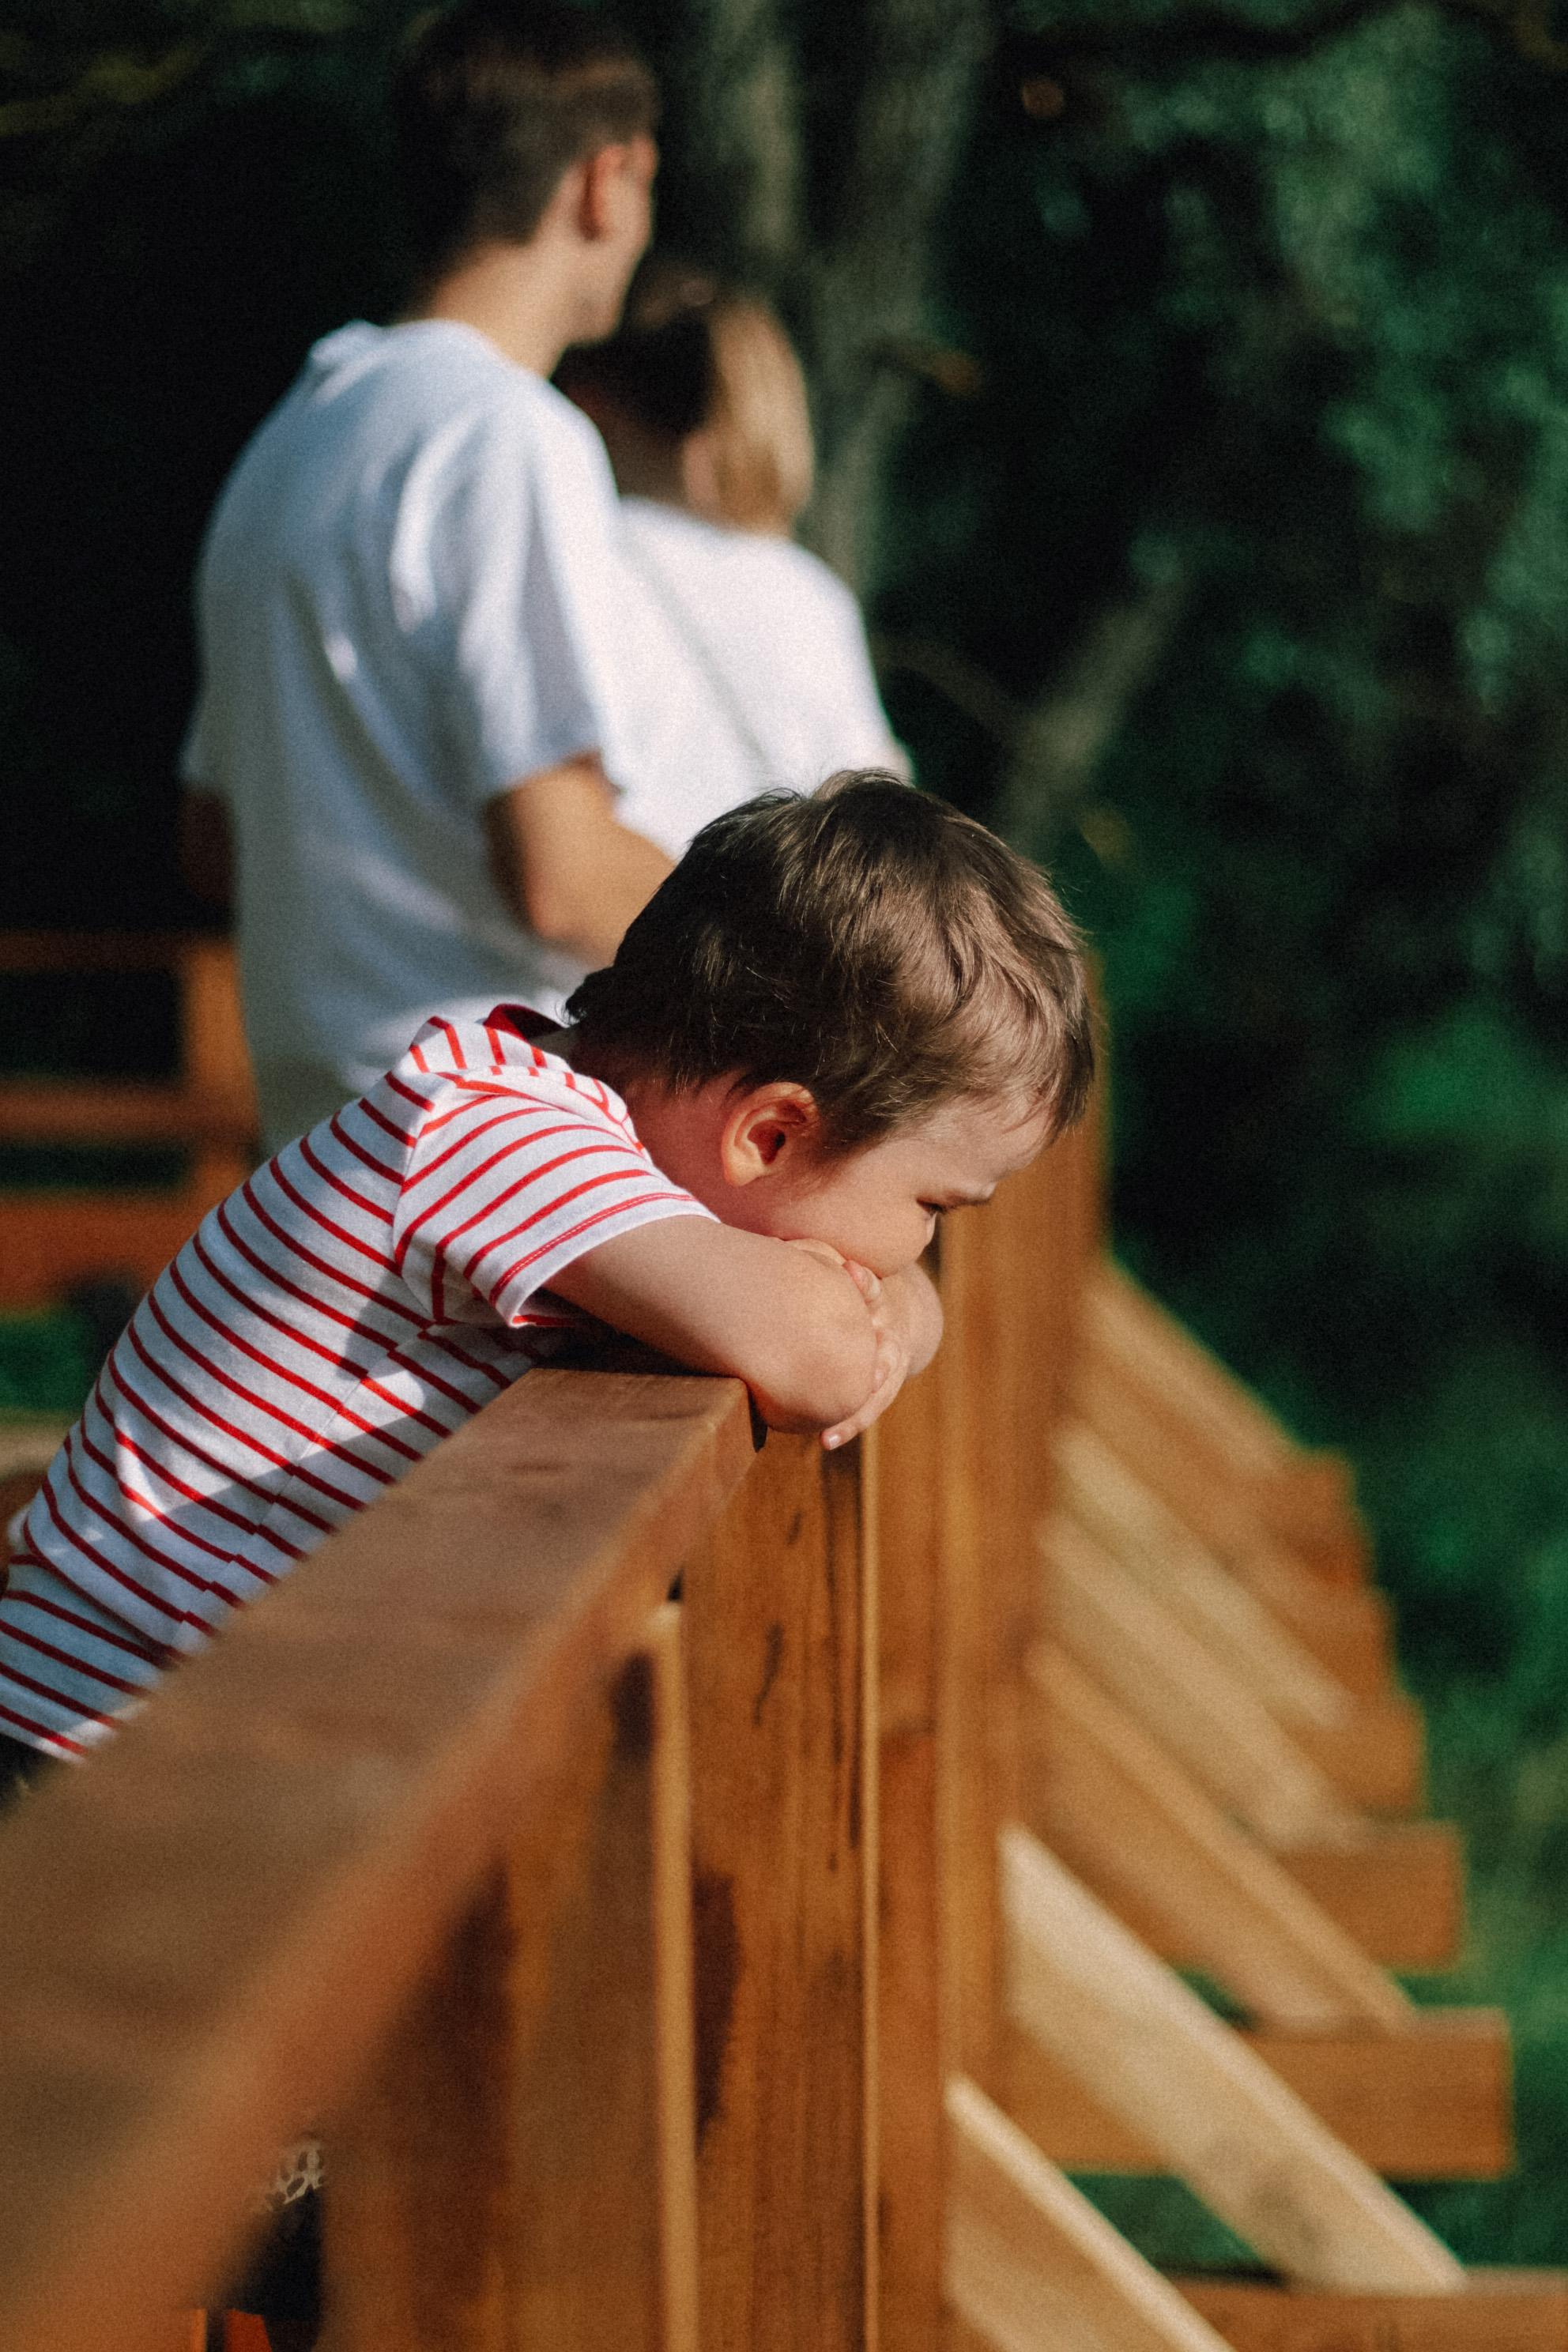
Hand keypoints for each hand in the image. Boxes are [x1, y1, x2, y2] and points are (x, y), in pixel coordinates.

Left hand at [820, 1260, 913, 1450]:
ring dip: (856, 1412)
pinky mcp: (878, 1390)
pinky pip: (864, 1409)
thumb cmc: (849, 1294)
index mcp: (875, 1300)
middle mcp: (885, 1333)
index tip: (852, 1273)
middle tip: (866, 1372)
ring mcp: (886, 1365)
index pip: (873, 1289)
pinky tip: (827, 1441)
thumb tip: (768, 1240)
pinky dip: (848, 1424)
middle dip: (875, 1359)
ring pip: (878, 1391)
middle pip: (884, 1348)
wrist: (891, 1321)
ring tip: (831, 1433)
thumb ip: (818, 1262)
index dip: (864, 1283)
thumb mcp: (842, 1273)